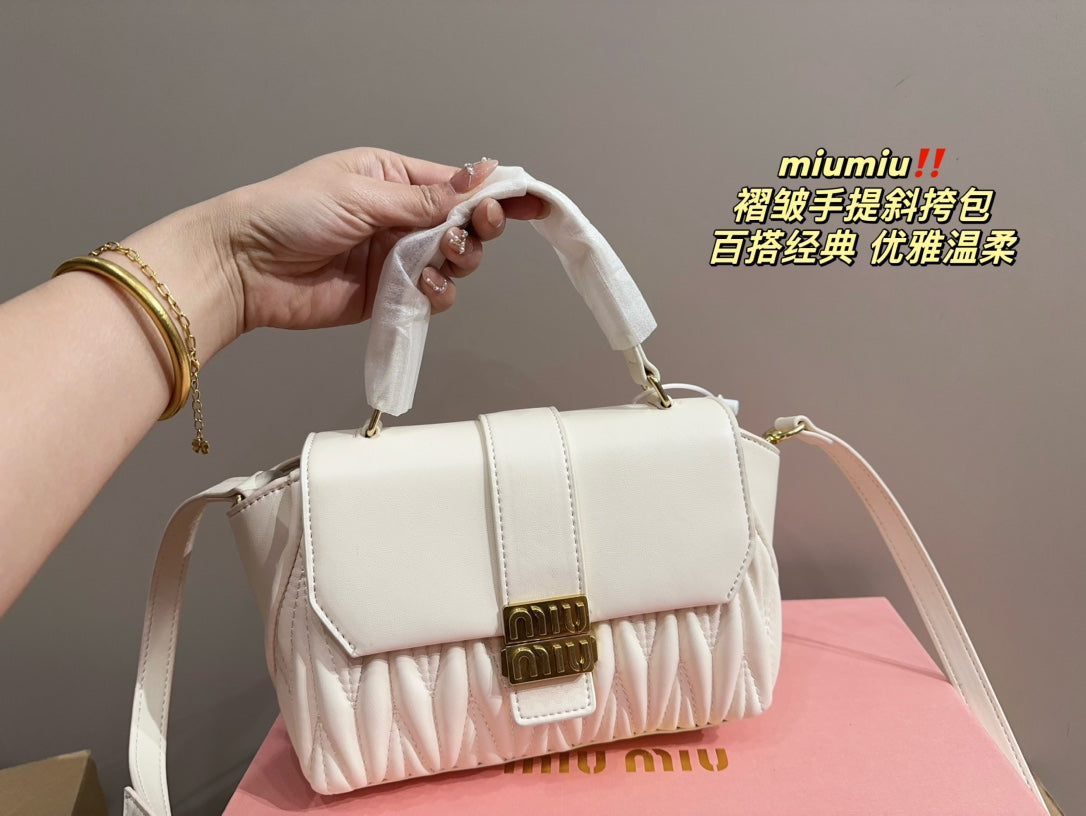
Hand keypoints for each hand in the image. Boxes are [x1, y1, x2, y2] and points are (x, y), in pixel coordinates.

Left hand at [219, 149, 542, 329]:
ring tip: (438, 260)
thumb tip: (478, 177)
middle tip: (474, 232)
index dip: (495, 194)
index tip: (531, 201)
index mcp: (393, 179)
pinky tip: (422, 286)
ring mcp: (396, 258)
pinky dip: (437, 293)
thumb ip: (425, 198)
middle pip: (464, 226)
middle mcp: (400, 218)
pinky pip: (432, 296)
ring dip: (458, 263)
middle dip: (477, 230)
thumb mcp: (361, 194)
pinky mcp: (389, 296)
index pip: (458, 185)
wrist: (244, 268)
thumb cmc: (288, 213)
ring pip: (455, 264)